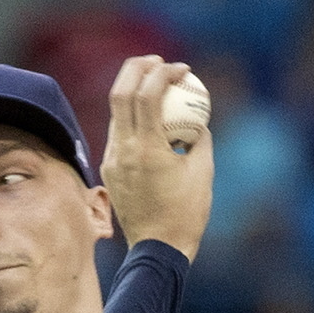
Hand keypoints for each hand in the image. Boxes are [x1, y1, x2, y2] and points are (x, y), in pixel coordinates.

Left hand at [100, 55, 212, 260]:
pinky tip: (150, 121)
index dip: (165, 72)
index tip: (182, 69)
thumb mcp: (203, 171)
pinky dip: (133, 118)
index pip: (147, 93)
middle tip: (158, 62)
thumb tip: (196, 117)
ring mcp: (112, 160)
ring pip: (116, 112)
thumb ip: (200, 137)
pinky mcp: (110, 170)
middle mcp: (122, 150)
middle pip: (120, 91)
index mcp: (146, 148)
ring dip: (134, 92)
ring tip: (156, 86)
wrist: (158, 250)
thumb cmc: (186, 213)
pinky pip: (118, 133)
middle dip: (138, 68)